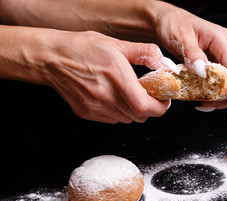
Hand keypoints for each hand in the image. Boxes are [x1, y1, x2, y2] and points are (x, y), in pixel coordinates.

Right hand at [38, 30, 169, 123]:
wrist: (52, 58)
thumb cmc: (83, 49)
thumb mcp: (118, 44)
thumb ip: (145, 53)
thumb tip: (164, 63)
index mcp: (116, 76)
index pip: (145, 106)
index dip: (159, 107)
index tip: (163, 101)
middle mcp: (105, 95)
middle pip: (139, 116)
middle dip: (149, 108)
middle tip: (148, 95)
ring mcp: (94, 107)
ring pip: (127, 119)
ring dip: (134, 110)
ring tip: (129, 94)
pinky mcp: (86, 113)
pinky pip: (112, 119)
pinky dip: (119, 112)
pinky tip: (114, 97)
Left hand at [151, 2, 226, 119]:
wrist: (164, 21)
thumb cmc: (172, 24)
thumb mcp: (180, 37)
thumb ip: (192, 55)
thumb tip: (203, 72)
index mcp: (221, 40)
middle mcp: (225, 48)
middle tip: (209, 106)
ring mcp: (221, 56)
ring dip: (220, 97)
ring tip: (203, 103)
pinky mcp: (214, 63)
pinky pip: (219, 82)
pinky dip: (213, 93)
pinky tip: (201, 96)